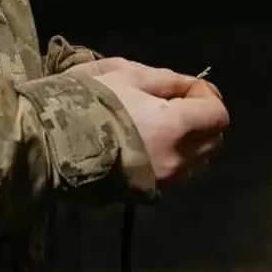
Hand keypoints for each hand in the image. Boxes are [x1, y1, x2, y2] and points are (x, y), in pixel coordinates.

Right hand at [71, 58, 228, 185]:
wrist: (54, 145)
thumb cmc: (90, 102)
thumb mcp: (126, 76)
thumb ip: (165, 80)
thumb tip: (187, 85)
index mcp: (175, 126)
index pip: (218, 115)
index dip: (207, 97)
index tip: (187, 89)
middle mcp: (177, 159)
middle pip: (213, 141)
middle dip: (203, 121)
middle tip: (176, 105)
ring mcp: (163, 181)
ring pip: (197, 162)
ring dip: (190, 143)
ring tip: (160, 127)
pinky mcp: (147, 195)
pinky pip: (176, 177)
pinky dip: (173, 160)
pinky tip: (148, 145)